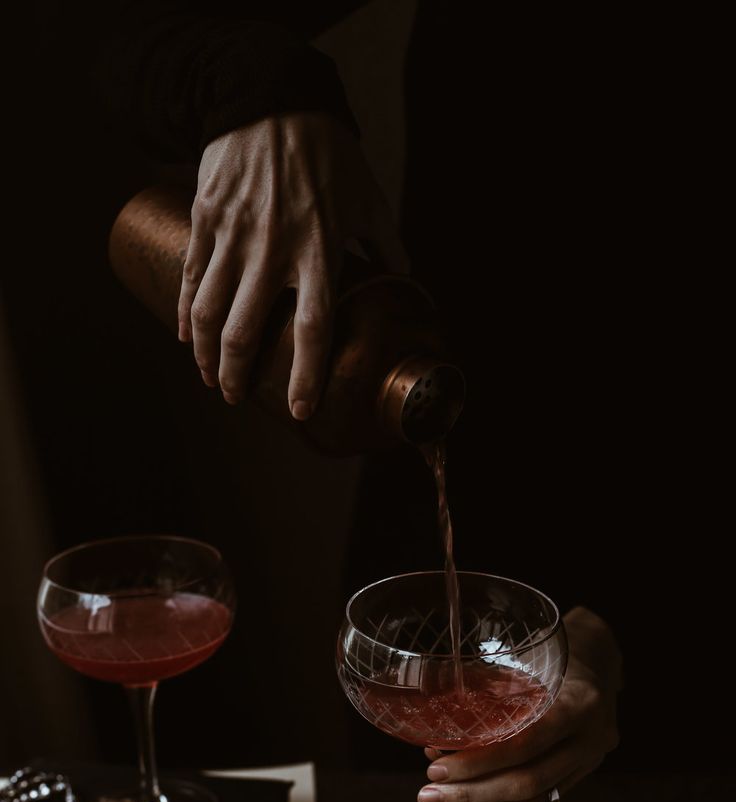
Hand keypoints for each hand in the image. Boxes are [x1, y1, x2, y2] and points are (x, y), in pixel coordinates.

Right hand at [178, 112, 407, 415]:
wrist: (269, 98)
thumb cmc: (326, 151)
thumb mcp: (368, 197)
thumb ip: (386, 244)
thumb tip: (406, 279)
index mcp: (318, 251)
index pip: (313, 328)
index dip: (306, 375)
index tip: (301, 409)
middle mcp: (272, 251)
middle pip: (246, 331)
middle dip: (238, 376)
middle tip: (238, 398)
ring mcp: (233, 237)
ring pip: (209, 311)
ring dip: (206, 355)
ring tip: (210, 378)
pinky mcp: (206, 221)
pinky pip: (192, 277)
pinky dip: (184, 313)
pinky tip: (186, 338)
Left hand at [417, 607, 621, 801]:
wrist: (598, 660)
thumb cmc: (551, 656)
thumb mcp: (525, 664)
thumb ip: (490, 703)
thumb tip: (433, 749)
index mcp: (580, 704)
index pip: (527, 743)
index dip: (479, 762)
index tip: (435, 770)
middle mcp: (592, 738)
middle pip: (529, 782)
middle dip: (472, 795)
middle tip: (427, 797)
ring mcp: (591, 761)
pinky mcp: (581, 777)